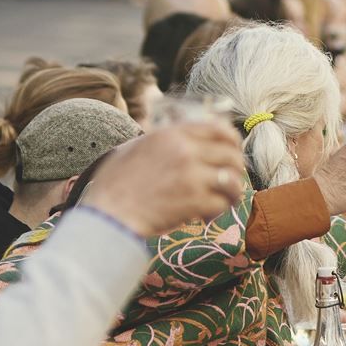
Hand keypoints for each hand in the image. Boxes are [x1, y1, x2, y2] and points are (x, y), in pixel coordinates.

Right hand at [84, 123, 245, 237]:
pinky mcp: (194, 201)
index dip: (232, 142)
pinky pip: (222, 203)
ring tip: (224, 202)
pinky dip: (218, 211)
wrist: (108, 215)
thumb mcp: (134, 148)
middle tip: (231, 182)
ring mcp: (191, 175)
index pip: (218, 129)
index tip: (234, 152)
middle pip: (231, 155)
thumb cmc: (114, 186)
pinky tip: (205, 216)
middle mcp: (185, 150)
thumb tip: (180, 138)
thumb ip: (160, 140)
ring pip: (232, 180)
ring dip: (232, 193)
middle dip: (236, 170)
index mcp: (171, 134)